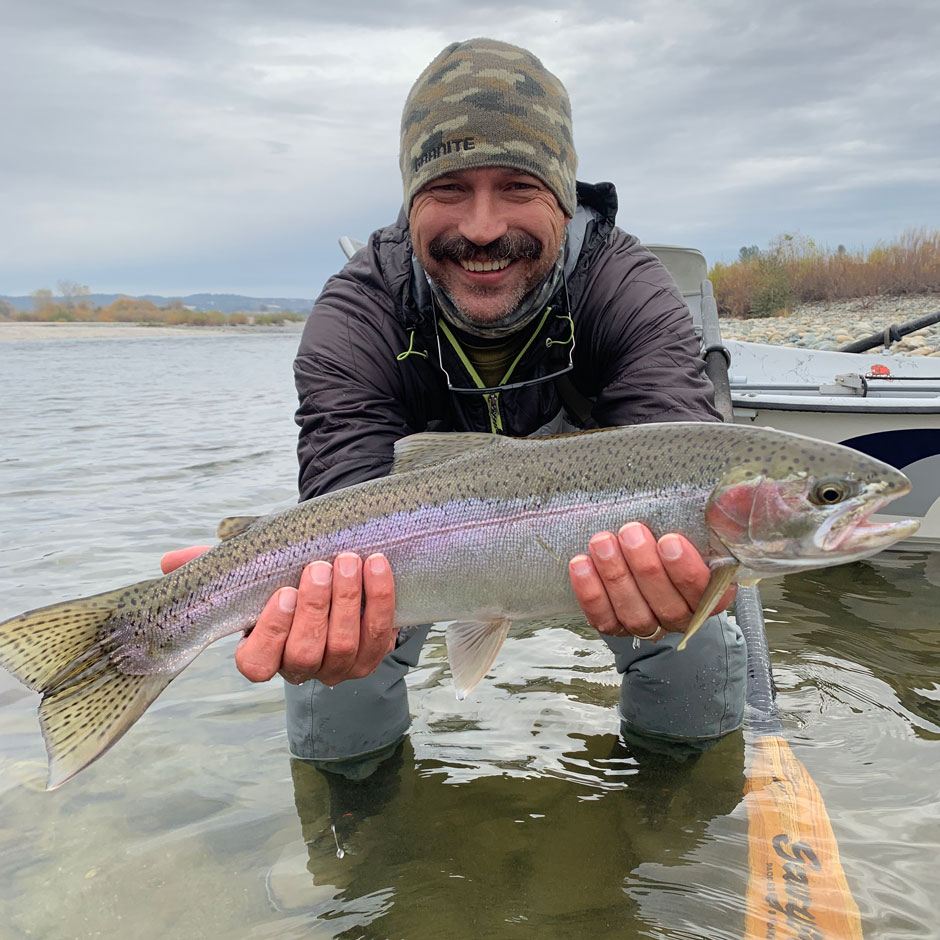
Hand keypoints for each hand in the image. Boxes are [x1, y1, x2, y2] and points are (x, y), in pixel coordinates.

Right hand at [160, 547, 397, 684]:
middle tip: (320, 567)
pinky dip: (380, 598)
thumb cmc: (285, 570)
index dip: (270, 633)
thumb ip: (217, 565)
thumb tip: (170, 562)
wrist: (335, 563)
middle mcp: (300, 668)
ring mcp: (339, 666)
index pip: (257, 664)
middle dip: (315, 609)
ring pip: (345, 646)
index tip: (281, 593)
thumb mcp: (252, 565)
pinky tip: (377, 565)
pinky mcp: (373, 653)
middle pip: (306, 653)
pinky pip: (380, 633)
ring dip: (348, 601)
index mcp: (263, 654)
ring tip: (348, 560)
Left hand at [568, 522, 734, 641]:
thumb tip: (742, 492)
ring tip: (602, 542)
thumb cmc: (681, 538)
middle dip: (645, 568)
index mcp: (713, 595)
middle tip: (630, 532)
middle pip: (666, 605)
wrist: (652, 560)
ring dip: (615, 577)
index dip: (686, 570)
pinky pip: (604, 618)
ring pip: (633, 613)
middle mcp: (682, 616)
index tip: (669, 541)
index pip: (705, 592)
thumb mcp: (709, 524)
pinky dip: (590, 594)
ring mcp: (649, 624)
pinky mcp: (617, 626)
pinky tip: (581, 565)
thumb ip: (730, 510)